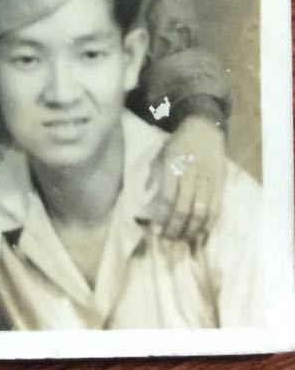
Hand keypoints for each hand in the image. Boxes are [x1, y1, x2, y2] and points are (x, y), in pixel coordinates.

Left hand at [145, 115, 226, 241]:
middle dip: (176, 227)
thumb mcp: (160, 155)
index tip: (155, 230)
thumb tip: (148, 204)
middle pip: (185, 208)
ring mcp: (209, 179)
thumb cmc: (177, 144)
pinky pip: (217, 208)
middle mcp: (192, 174)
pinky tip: (200, 232)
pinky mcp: (221, 184)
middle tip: (168, 239)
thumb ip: (156, 178)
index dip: (162, 217)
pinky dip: (208, 223)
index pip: (168, 197)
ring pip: (203, 211)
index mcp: (173, 165)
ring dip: (192, 229)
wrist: (205, 129)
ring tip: (183, 239)